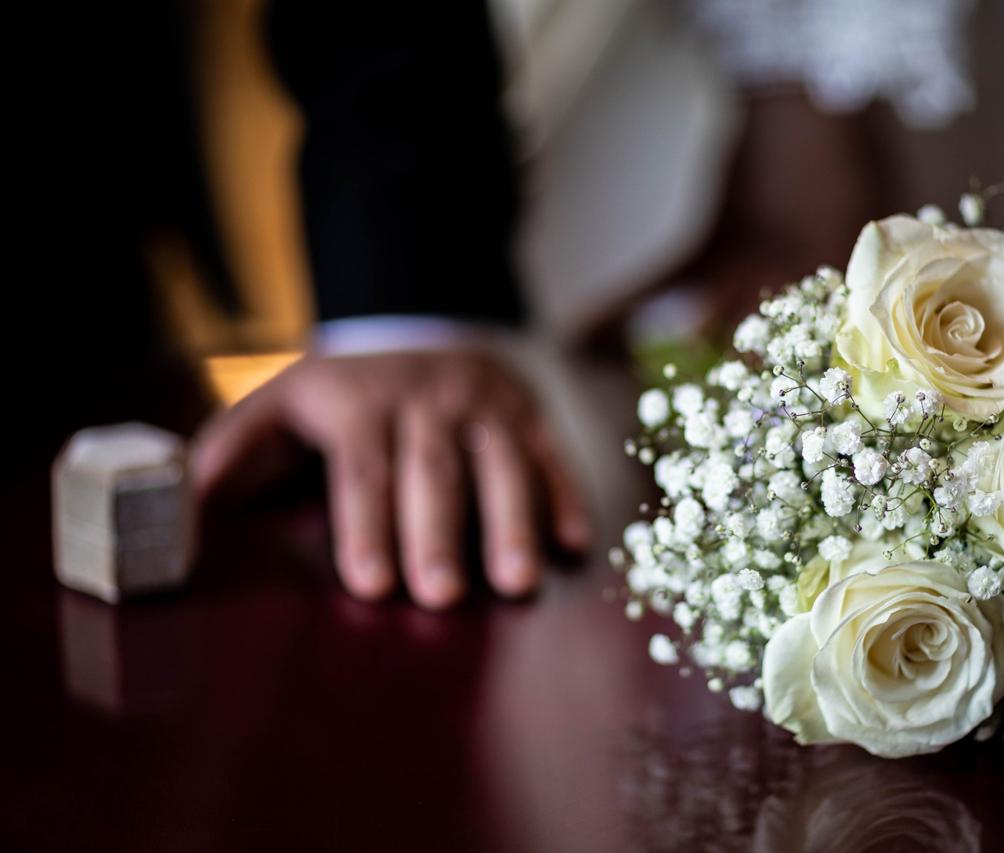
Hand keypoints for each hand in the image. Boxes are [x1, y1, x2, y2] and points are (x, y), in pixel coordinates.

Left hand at [192, 350, 589, 608]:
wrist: (419, 325)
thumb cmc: (341, 394)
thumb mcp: (278, 405)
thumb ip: (233, 451)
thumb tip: (186, 505)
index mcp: (359, 398)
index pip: (362, 465)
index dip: (365, 524)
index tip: (369, 584)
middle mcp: (427, 394)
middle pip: (434, 467)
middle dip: (437, 532)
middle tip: (439, 596)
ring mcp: (485, 401)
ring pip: (504, 460)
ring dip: (513, 520)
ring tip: (516, 583)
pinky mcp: (529, 412)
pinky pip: (552, 452)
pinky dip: (565, 495)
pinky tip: (573, 543)